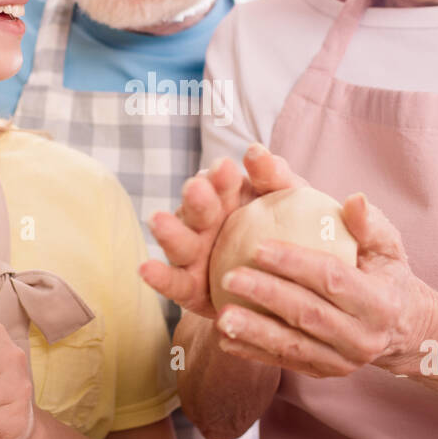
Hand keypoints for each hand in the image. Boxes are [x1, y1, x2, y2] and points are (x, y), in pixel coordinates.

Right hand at [140, 143, 302, 318]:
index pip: (221, 181)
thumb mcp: (289, 200)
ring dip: (169, 231)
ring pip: (179, 242)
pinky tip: (146, 269)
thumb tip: (255, 151)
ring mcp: (194, 253)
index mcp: (229, 195)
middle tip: (198, 188)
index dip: (222, 176)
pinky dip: (158, 276)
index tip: (225, 168)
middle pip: (197, 207)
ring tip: (158, 220)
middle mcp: (205, 220)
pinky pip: (173, 283)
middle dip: (197, 198)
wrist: (291, 285)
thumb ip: (275, 177)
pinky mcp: (188, 287)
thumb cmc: (290, 232)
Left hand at [212, 193, 437, 378]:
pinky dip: (253, 352)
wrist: (402, 328)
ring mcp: (343, 361)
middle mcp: (364, 337)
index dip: (295, 263)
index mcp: (381, 302)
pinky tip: (225, 338)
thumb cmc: (387, 275)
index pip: (332, 279)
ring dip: (254, 331)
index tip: (258, 247)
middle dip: (266, 295)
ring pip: (293, 345)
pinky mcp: (324, 372)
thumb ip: (369, 225)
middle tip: (229, 277)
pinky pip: (285, 361)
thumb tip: (354, 199)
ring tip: (221, 316)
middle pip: (308, 314)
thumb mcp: (388, 247)